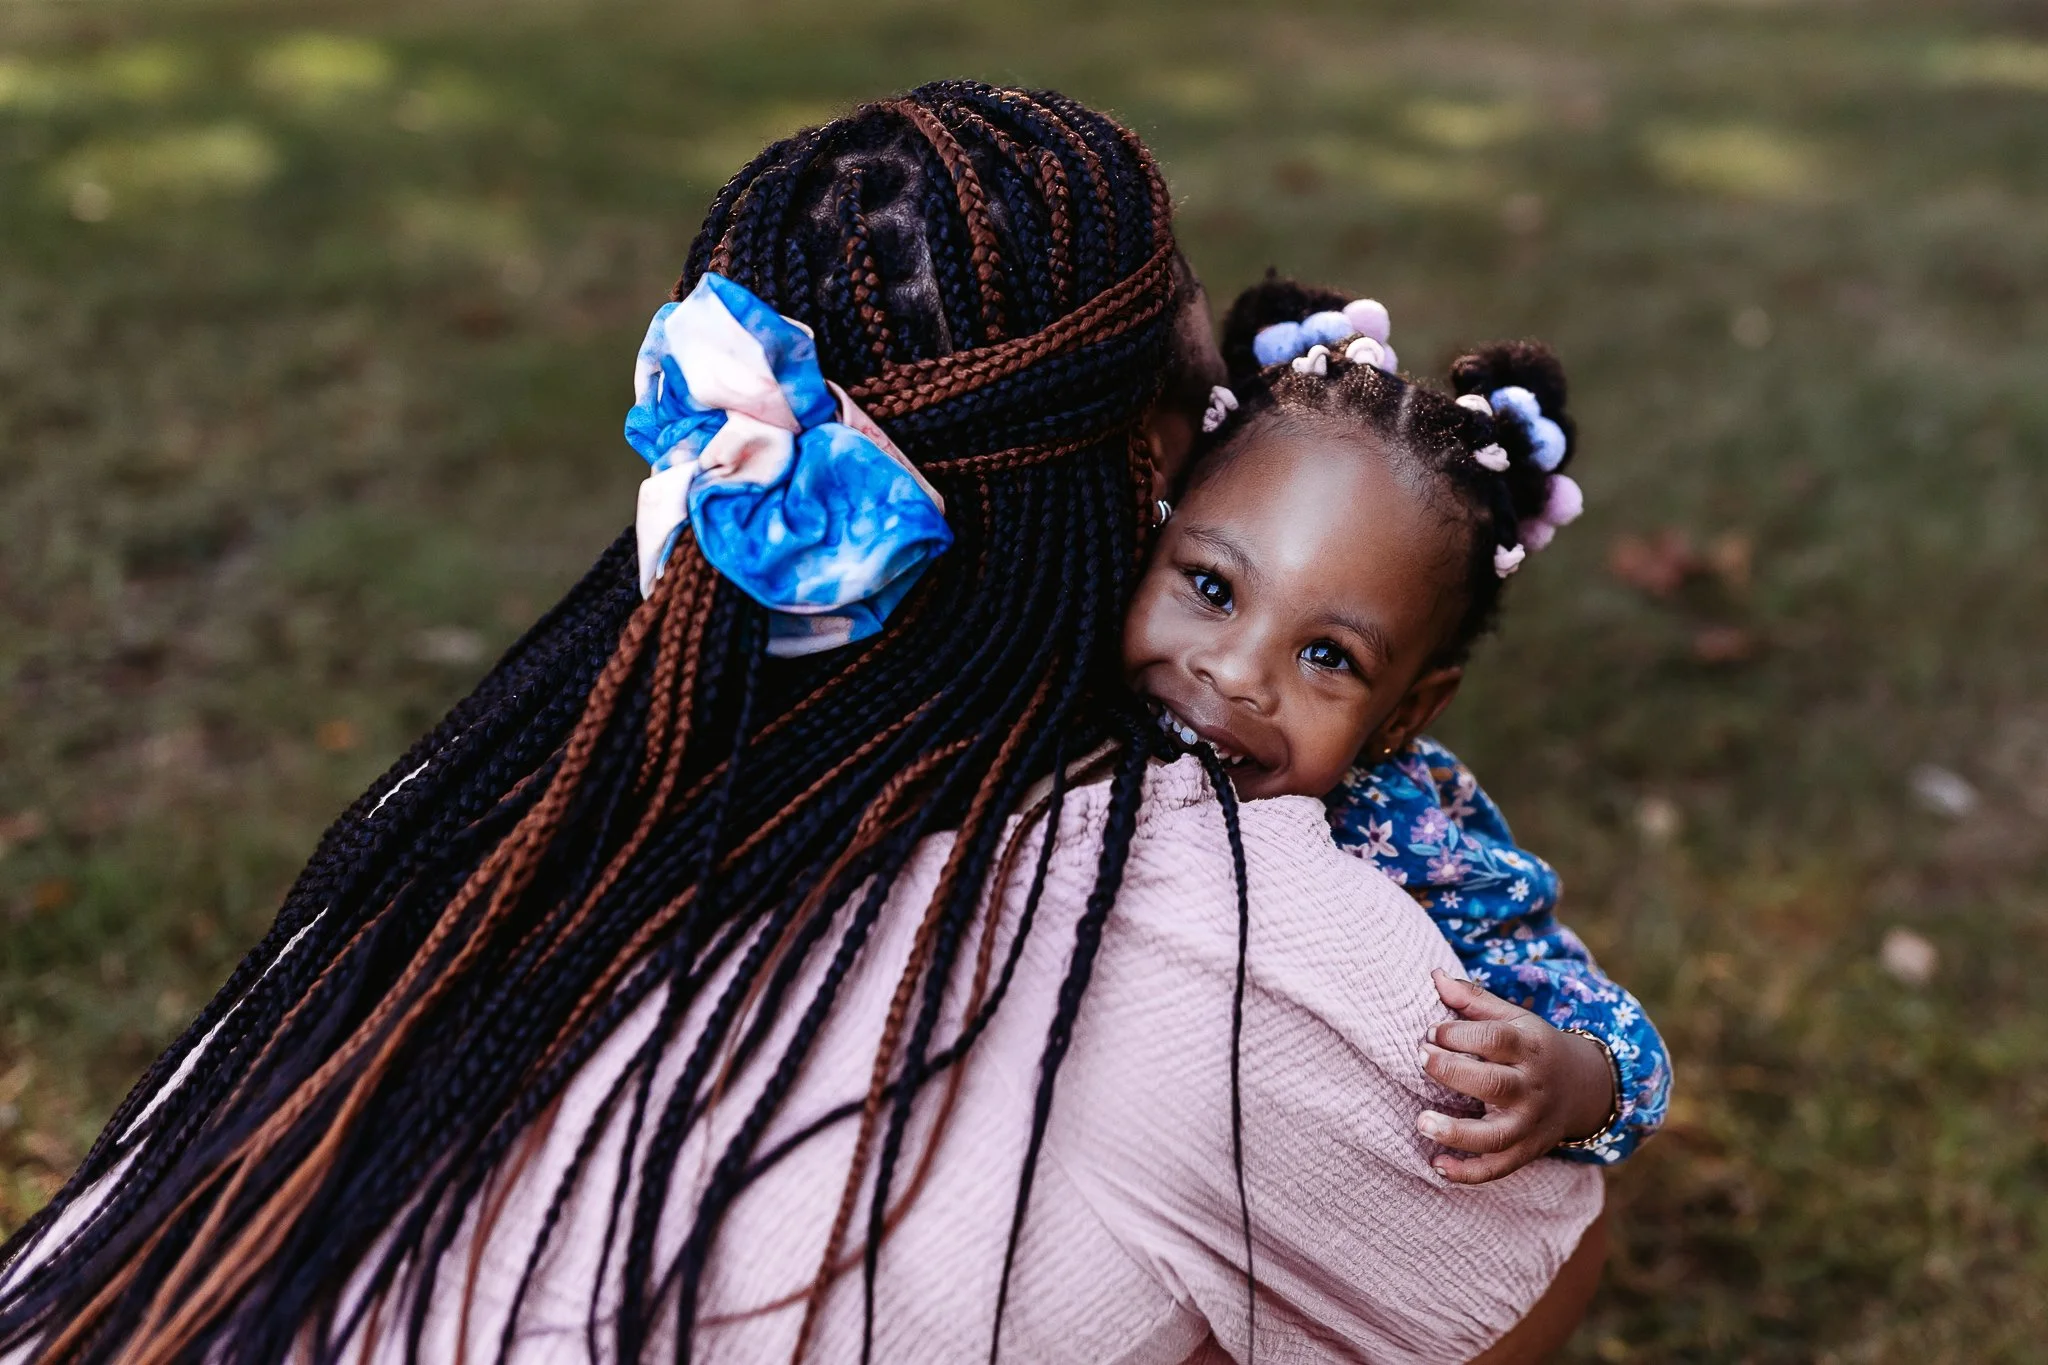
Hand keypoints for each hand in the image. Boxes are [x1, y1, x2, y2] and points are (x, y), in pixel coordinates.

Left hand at [1416, 969, 1618, 1183]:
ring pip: (1497, 1136)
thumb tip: (1434, 976)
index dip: (1459, 1033)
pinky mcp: (1526, 1152)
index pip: (1495, 1039)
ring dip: (1457, 1133)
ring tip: (1421, 1121)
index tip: (1430, 1031)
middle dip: (1453, 1072)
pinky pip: (1499, 1169)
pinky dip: (1468, 1173)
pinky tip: (1437, 1165)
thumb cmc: (1532, 1047)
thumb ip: (1474, 1000)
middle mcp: (1532, 1087)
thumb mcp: (1514, 1018)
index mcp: (1530, 1047)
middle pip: (1494, 1084)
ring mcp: (1531, 1124)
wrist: (1583, 1088)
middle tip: (1420, 1058)